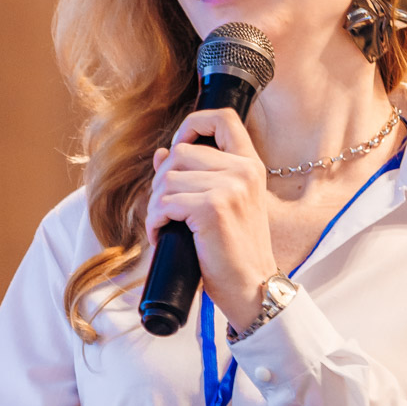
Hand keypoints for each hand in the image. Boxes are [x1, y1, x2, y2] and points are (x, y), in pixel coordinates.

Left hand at [145, 108, 276, 329]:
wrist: (252, 287)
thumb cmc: (235, 251)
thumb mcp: (222, 206)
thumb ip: (196, 176)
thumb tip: (161, 154)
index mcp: (250, 165)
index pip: (222, 118)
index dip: (193, 124)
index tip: (178, 148)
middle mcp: (244, 171)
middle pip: (180, 152)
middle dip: (162, 181)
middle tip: (165, 209)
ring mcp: (230, 188)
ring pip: (168, 178)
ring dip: (155, 205)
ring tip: (163, 225)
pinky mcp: (213, 208)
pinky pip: (165, 203)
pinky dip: (155, 221)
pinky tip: (161, 235)